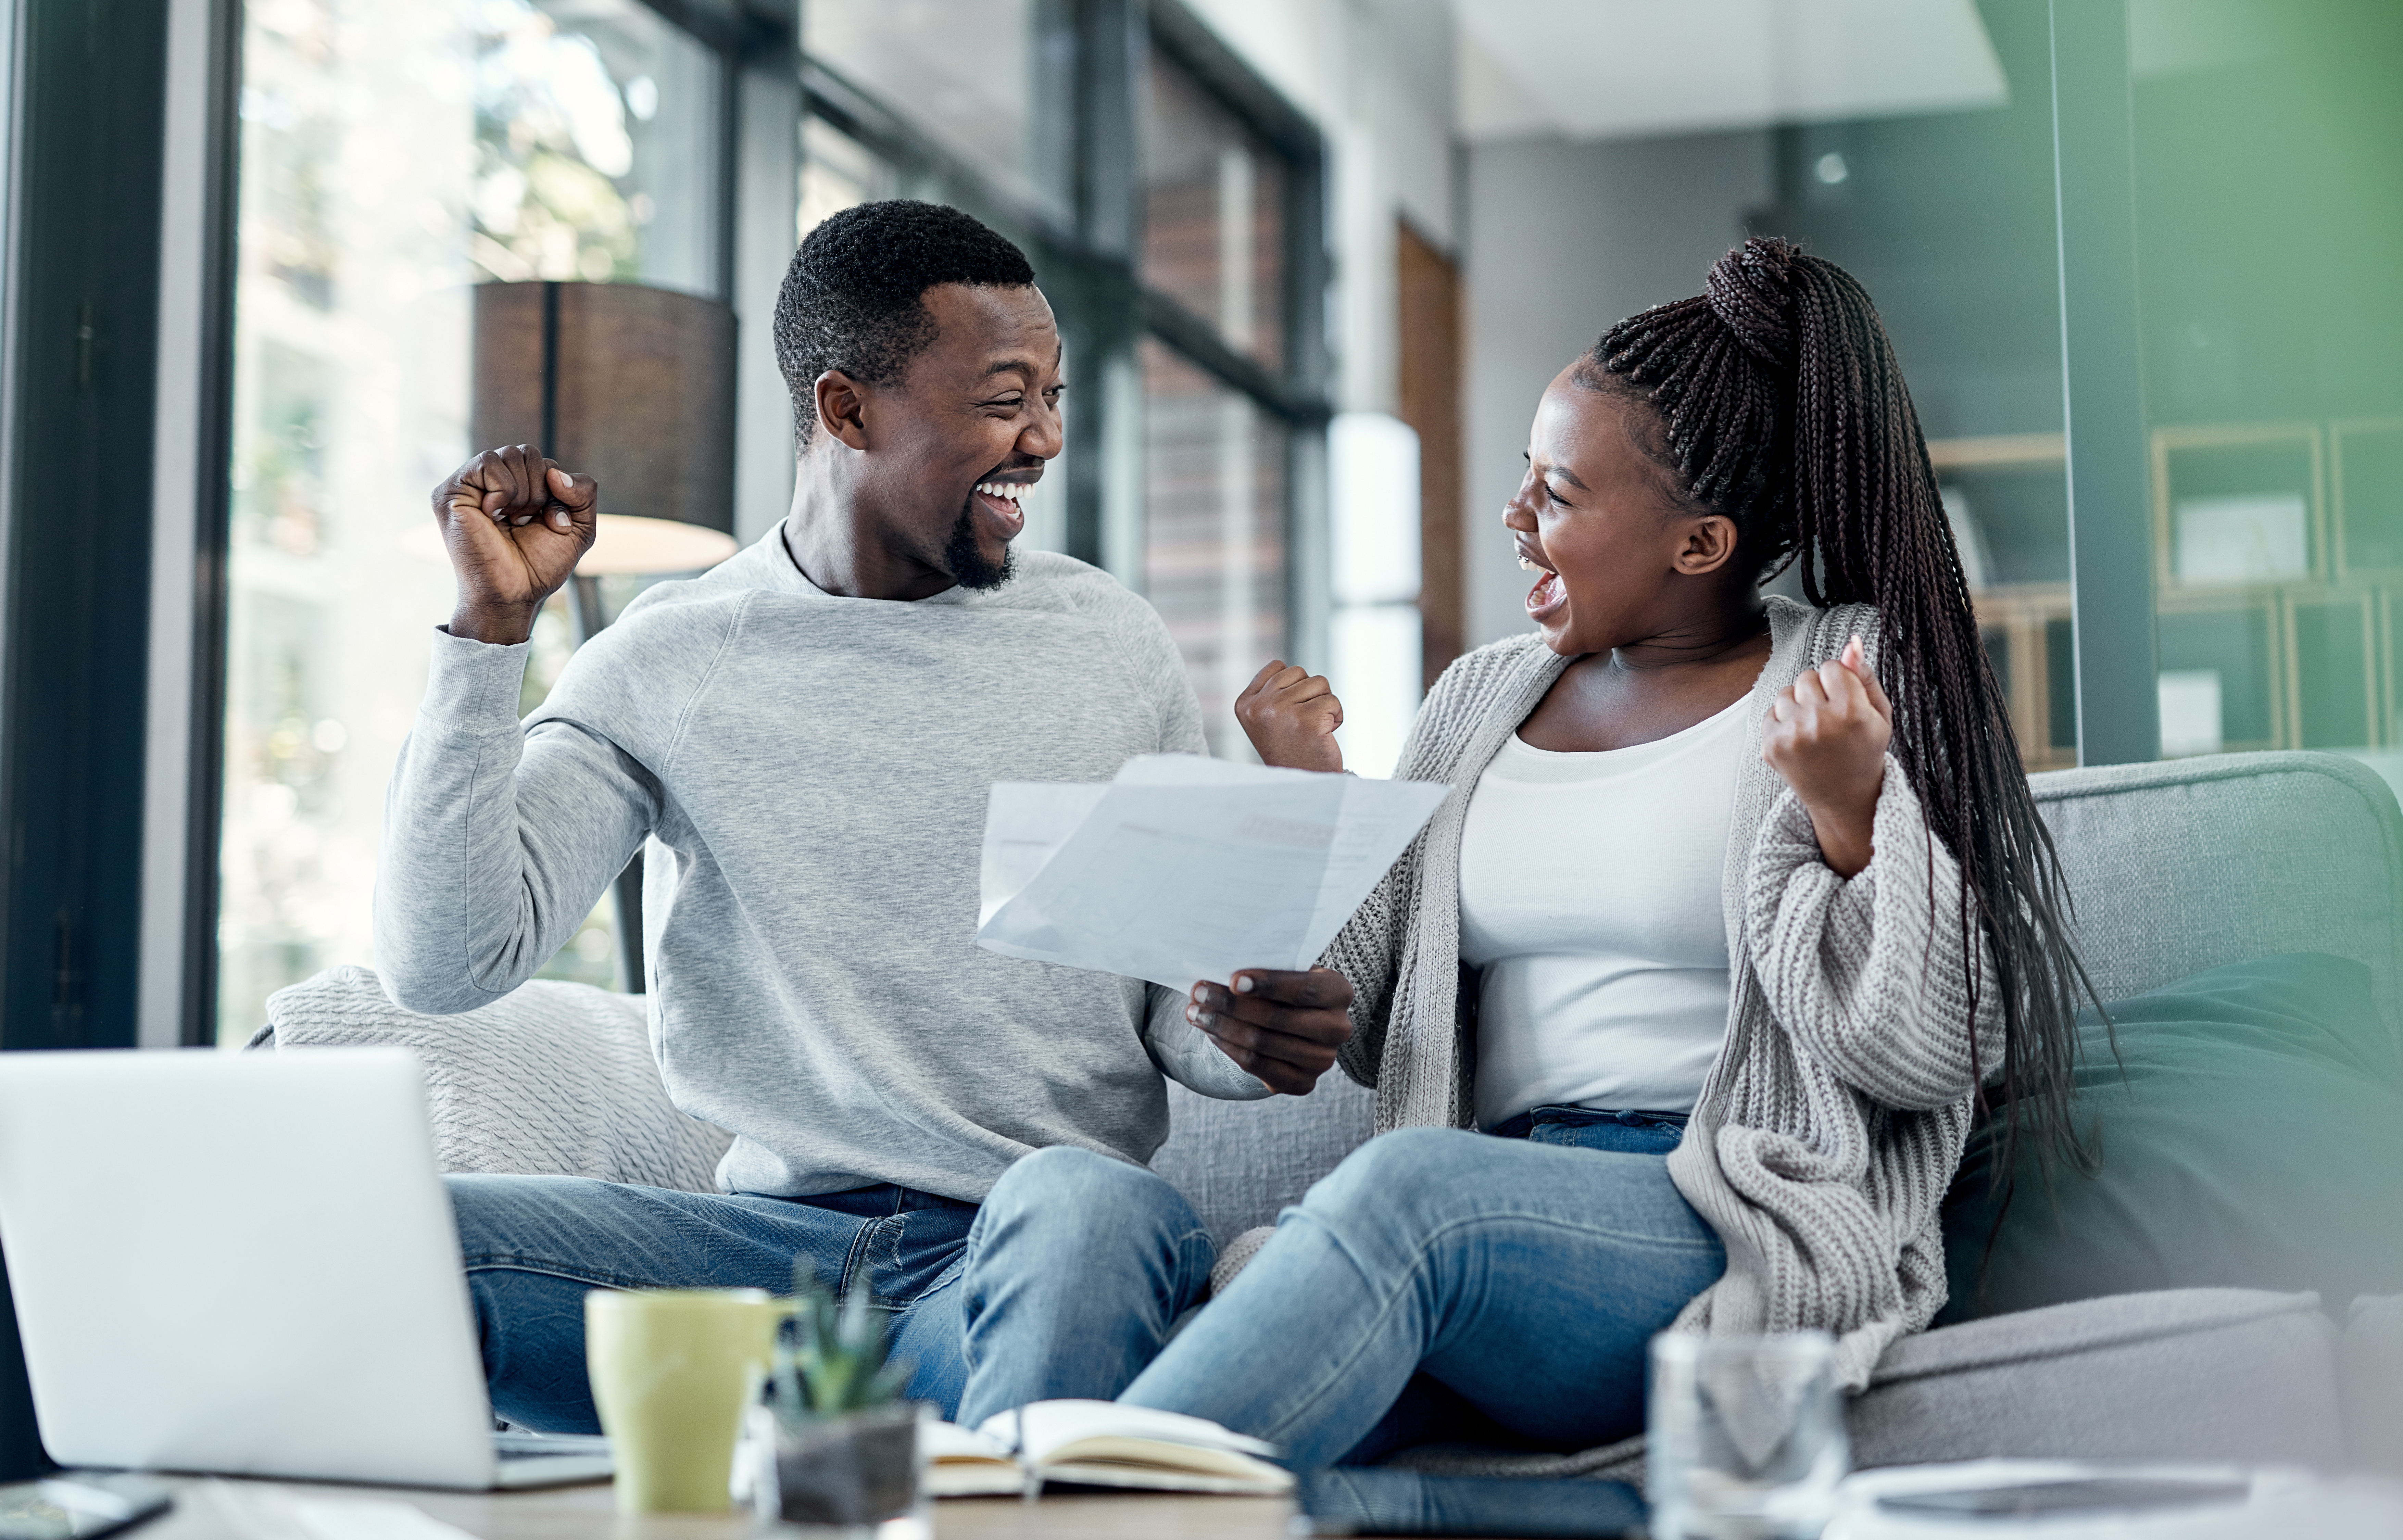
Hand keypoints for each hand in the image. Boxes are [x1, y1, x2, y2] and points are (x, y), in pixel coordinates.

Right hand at [431, 445, 597, 643]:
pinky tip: (494, 514)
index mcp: (517, 488)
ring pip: (509, 454)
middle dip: (541, 489)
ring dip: (524, 492)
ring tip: (512, 520)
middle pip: (528, 452)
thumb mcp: (579, 527)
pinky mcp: (451, 491)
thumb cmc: (540, 565)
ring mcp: (469, 485)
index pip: (545, 463)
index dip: (559, 491)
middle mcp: (491, 483)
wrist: (514, 593)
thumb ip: (584, 491)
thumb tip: (555, 472)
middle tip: (526, 521)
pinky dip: (504, 490)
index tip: (551, 523)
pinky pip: (487, 462)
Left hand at [1186, 968, 1353, 1094]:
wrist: (1292, 1022)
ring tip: (1195, 1012)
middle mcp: (1338, 1028)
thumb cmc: (1283, 987)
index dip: (1267, 984)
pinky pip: (1257, 1066)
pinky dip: (1228, 1047)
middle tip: (1198, 991)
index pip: (1303, 988)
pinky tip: (1210, 1032)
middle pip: (1276, 1018)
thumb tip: (1220, 967)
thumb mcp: (1283, 970)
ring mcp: (1322, 1060)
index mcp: (1339, 992)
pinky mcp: (1303, 1083)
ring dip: (1221, 1026)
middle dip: (1231, 1005)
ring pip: (1261, 1043)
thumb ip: (1264, 967)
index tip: (1233, 979)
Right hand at [1235, 660, 1343, 771]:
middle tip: (1303, 723)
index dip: (1293, 686)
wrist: (1304, 785)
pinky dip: (1337, 716)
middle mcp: (1259, 706)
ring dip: (1324, 704)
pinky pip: (1333, 701)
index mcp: (1244, 704)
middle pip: (1299, 672)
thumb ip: (1271, 692)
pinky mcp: (1307, 720)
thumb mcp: (1267, 719)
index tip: (1289, 714)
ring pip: (1319, 683)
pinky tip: (1325, 735)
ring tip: (1313, 729)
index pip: (1277, 666)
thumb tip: (1288, 669)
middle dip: (1310, 694)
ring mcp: (1281, 712)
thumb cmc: (1290, 751)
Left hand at [1761, 635, 1890, 877]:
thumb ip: (1865, 676)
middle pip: (1807, 677)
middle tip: (1830, 719)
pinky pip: (1771, 712)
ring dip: (1799, 706)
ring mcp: (1792, 736)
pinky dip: (1784, 721)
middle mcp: (1819, 723)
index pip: (1831, 667)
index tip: (1845, 702)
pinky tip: (1801, 740)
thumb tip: (1852, 641)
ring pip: (1786, 693)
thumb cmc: (1864, 751)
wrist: (1844, 798)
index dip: (1839, 682)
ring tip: (1815, 730)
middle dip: (1818, 692)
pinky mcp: (1771, 747)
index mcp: (1851, 713)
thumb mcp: (1879, 715)